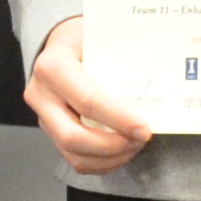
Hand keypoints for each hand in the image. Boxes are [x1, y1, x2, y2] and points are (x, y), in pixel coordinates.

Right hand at [23, 16, 151, 171]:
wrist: (61, 46)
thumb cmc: (86, 40)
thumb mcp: (101, 37)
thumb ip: (121, 58)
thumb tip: (160, 83)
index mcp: (53, 66)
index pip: (87, 101)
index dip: (118, 120)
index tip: (145, 129)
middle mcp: (40, 94)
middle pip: (73, 135)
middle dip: (112, 145)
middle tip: (140, 140)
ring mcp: (41, 116)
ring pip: (72, 153)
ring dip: (108, 158)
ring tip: (133, 147)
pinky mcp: (48, 131)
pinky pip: (73, 159)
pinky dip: (101, 163)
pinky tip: (121, 153)